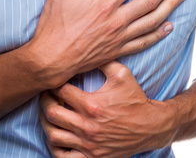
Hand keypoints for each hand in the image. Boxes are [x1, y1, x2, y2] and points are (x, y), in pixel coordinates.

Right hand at [26, 0, 186, 87]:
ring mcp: (119, 37)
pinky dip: (159, 34)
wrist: (50, 60)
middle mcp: (117, 20)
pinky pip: (144, 42)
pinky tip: (169, 26)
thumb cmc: (53, 25)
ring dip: (169, 7)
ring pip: (152, 21)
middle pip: (149, 1)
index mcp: (104, 3)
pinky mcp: (118, 51)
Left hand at [40, 61, 176, 157]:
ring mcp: (89, 144)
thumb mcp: (122, 74)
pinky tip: (58, 137)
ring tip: (49, 114)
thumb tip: (87, 47)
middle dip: (45, 101)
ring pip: (54, 136)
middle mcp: (88, 126)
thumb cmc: (135, 98)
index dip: (53, 83)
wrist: (150, 126)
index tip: (53, 79)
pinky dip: (56, 148)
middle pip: (52, 113)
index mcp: (92, 104)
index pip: (61, 91)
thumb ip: (103, 60)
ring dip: (47, 124)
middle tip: (46, 94)